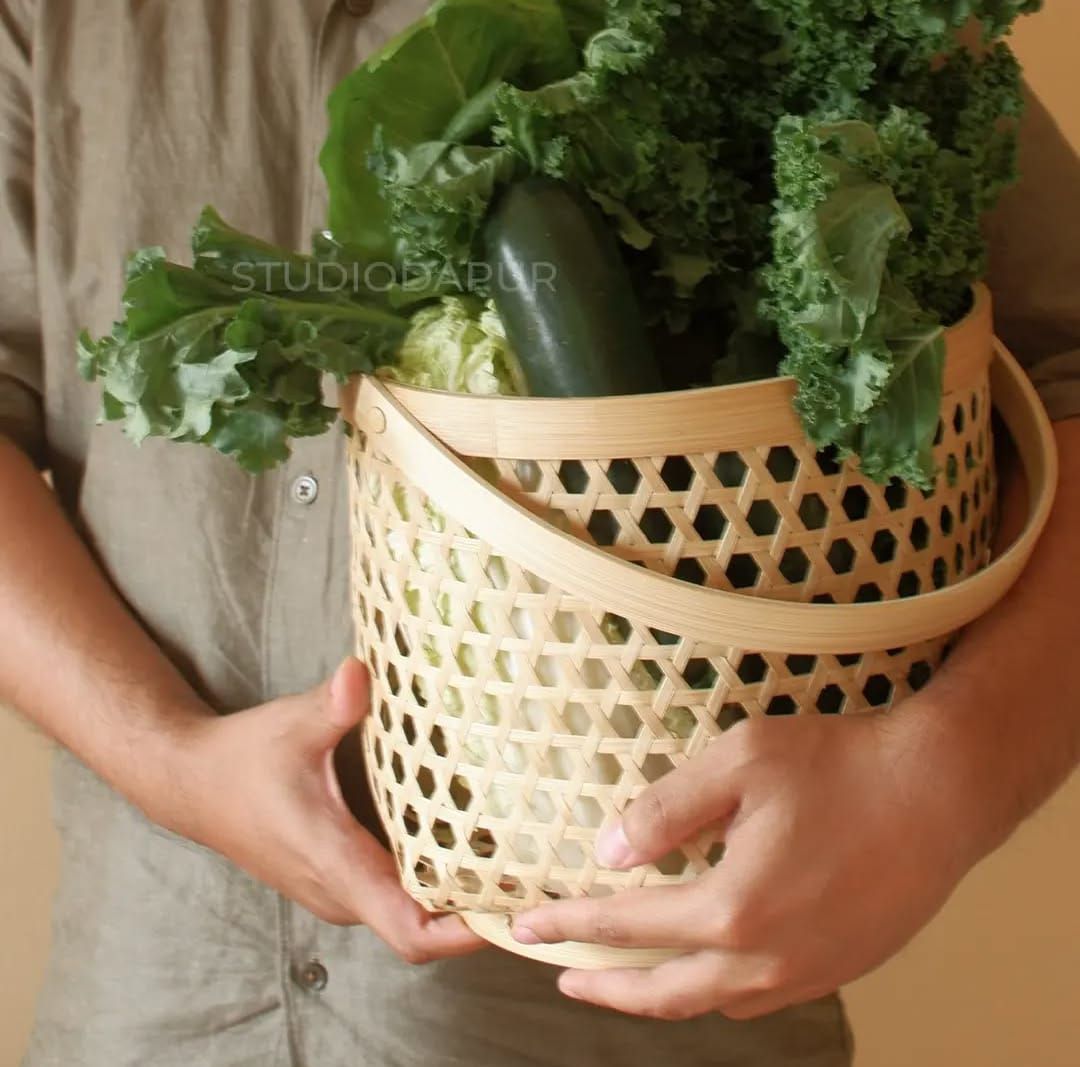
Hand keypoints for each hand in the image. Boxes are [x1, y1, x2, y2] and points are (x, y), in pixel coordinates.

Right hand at [150, 658, 483, 963]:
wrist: (190, 784)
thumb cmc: (243, 758)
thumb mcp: (292, 725)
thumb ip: (332, 706)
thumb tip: (359, 675)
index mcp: (336, 863)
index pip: (410, 930)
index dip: (465, 931)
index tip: (514, 908)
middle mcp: (341, 892)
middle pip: (423, 929)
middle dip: (478, 910)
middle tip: (535, 870)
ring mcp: (338, 891)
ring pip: (410, 915)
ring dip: (457, 898)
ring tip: (513, 858)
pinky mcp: (336, 879)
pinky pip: (395, 898)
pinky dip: (433, 884)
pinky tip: (465, 844)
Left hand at [512, 707, 981, 1019]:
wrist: (941, 790)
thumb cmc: (840, 765)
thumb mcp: (739, 762)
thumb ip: (666, 810)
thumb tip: (610, 851)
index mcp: (732, 906)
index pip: (626, 925)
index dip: (568, 924)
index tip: (525, 925)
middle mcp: (766, 957)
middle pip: (662, 993)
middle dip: (603, 987)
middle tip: (562, 974)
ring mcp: (808, 971)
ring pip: (713, 1003)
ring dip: (660, 993)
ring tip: (627, 975)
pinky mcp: (841, 968)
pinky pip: (760, 998)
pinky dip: (716, 990)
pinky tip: (708, 965)